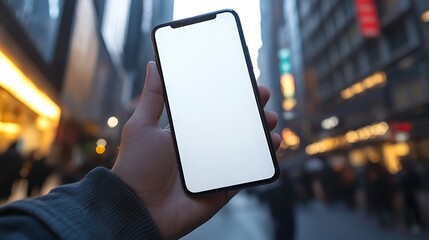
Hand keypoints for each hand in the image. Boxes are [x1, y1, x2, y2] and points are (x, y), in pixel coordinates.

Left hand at [112, 61, 280, 238]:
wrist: (138, 208)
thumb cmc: (135, 167)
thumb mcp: (141, 125)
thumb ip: (152, 97)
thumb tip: (154, 65)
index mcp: (188, 133)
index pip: (214, 110)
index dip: (230, 96)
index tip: (243, 80)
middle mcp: (204, 148)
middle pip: (234, 126)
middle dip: (251, 110)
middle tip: (261, 94)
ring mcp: (216, 168)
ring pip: (246, 147)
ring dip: (262, 132)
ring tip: (270, 119)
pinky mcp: (224, 187)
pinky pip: (248, 172)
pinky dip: (264, 160)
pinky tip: (272, 145)